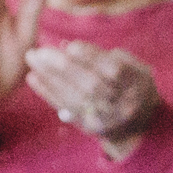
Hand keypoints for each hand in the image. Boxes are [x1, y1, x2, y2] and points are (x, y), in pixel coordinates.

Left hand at [24, 39, 160, 157]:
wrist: (139, 124)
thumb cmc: (132, 83)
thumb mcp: (133, 65)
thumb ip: (105, 56)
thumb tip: (68, 47)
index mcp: (137, 84)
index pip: (113, 70)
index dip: (91, 58)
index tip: (70, 46)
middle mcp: (122, 104)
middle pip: (91, 86)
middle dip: (63, 67)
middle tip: (40, 51)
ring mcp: (104, 119)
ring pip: (75, 98)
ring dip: (50, 78)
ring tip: (32, 59)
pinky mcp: (89, 127)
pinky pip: (66, 109)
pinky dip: (47, 92)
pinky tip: (33, 77)